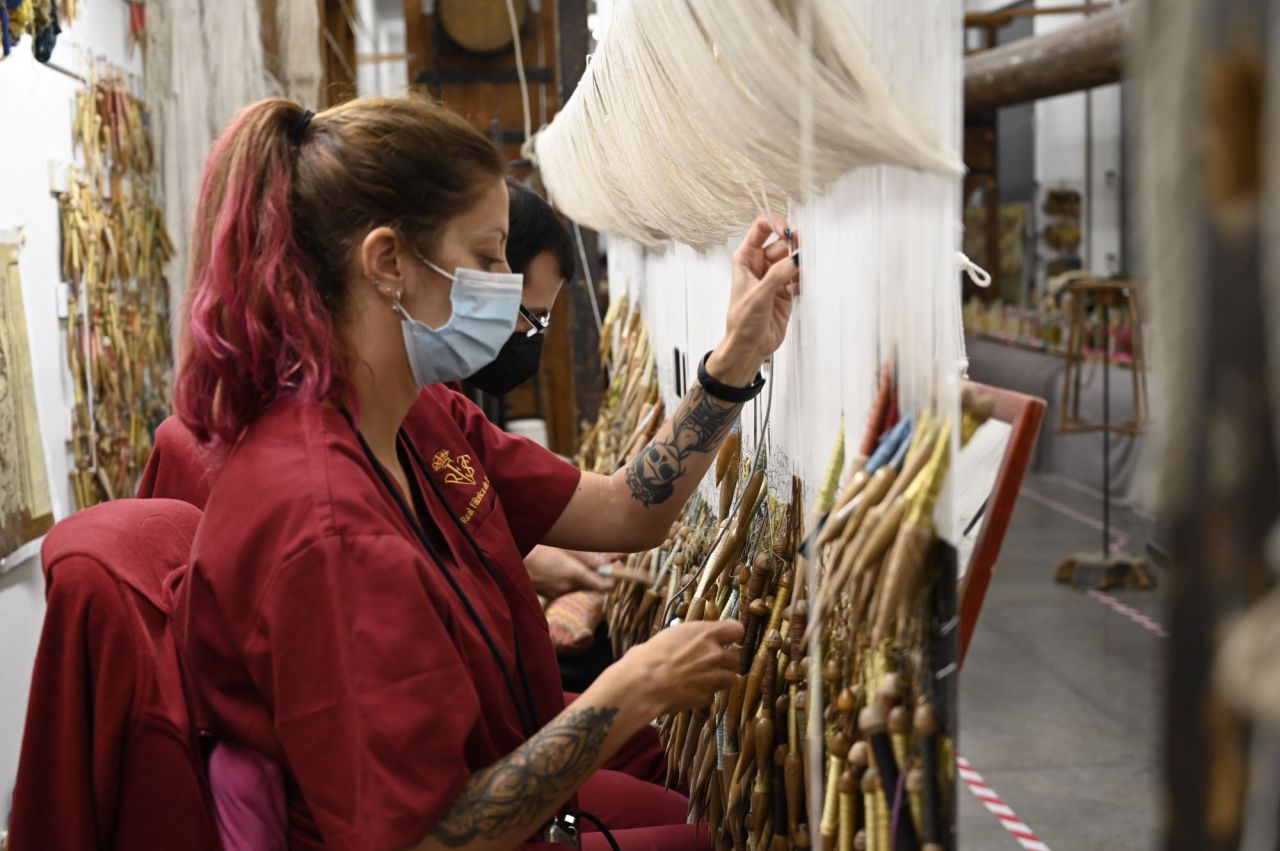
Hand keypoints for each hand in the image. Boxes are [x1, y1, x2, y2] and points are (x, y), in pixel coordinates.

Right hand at [525, 546, 615, 598]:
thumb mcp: (564, 547)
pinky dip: (570, 576)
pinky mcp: (550, 594)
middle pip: (595, 585)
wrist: (506, 561)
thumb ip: (588, 556)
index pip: (605, 585)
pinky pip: (567, 586)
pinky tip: (559, 564)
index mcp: (573, 573)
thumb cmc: (536, 546)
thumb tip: (612, 559)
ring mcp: (558, 592)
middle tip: (603, 557)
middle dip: (600, 573)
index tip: (618, 565)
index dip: (615, 577)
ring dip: (584, 573)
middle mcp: (567, 587)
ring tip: (575, 556)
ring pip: (581, 584)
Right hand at [610, 619, 744, 717]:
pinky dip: (704, 696)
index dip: (731, 634)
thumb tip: (688, 640)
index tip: (725, 639)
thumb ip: (687, 638)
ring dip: (719, 679)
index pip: (736, 629)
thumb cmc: (647, 655)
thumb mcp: (669, 636)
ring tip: (702, 680)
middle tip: (709, 663)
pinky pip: (712, 696)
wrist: (641, 685)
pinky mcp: (706, 697)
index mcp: (704, 633)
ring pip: (730, 678)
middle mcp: (714, 654)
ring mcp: (712, 678)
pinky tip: (689, 694)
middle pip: (735, 658)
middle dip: (725, 661)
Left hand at [710, 217, 797, 384]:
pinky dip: (804, 278)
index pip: (760, 229)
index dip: (774, 225)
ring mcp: (774, 277)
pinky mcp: (786, 291)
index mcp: (746, 259)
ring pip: (792, 259)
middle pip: (781, 243)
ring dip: (800, 263)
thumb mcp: (758, 296)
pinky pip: (799, 276)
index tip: (787, 232)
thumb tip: (796, 258)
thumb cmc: (743, 322)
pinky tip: (801, 287)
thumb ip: (777, 275)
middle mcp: (760, 265)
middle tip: (799, 258)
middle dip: (792, 248)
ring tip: (802, 274)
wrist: (749, 347)